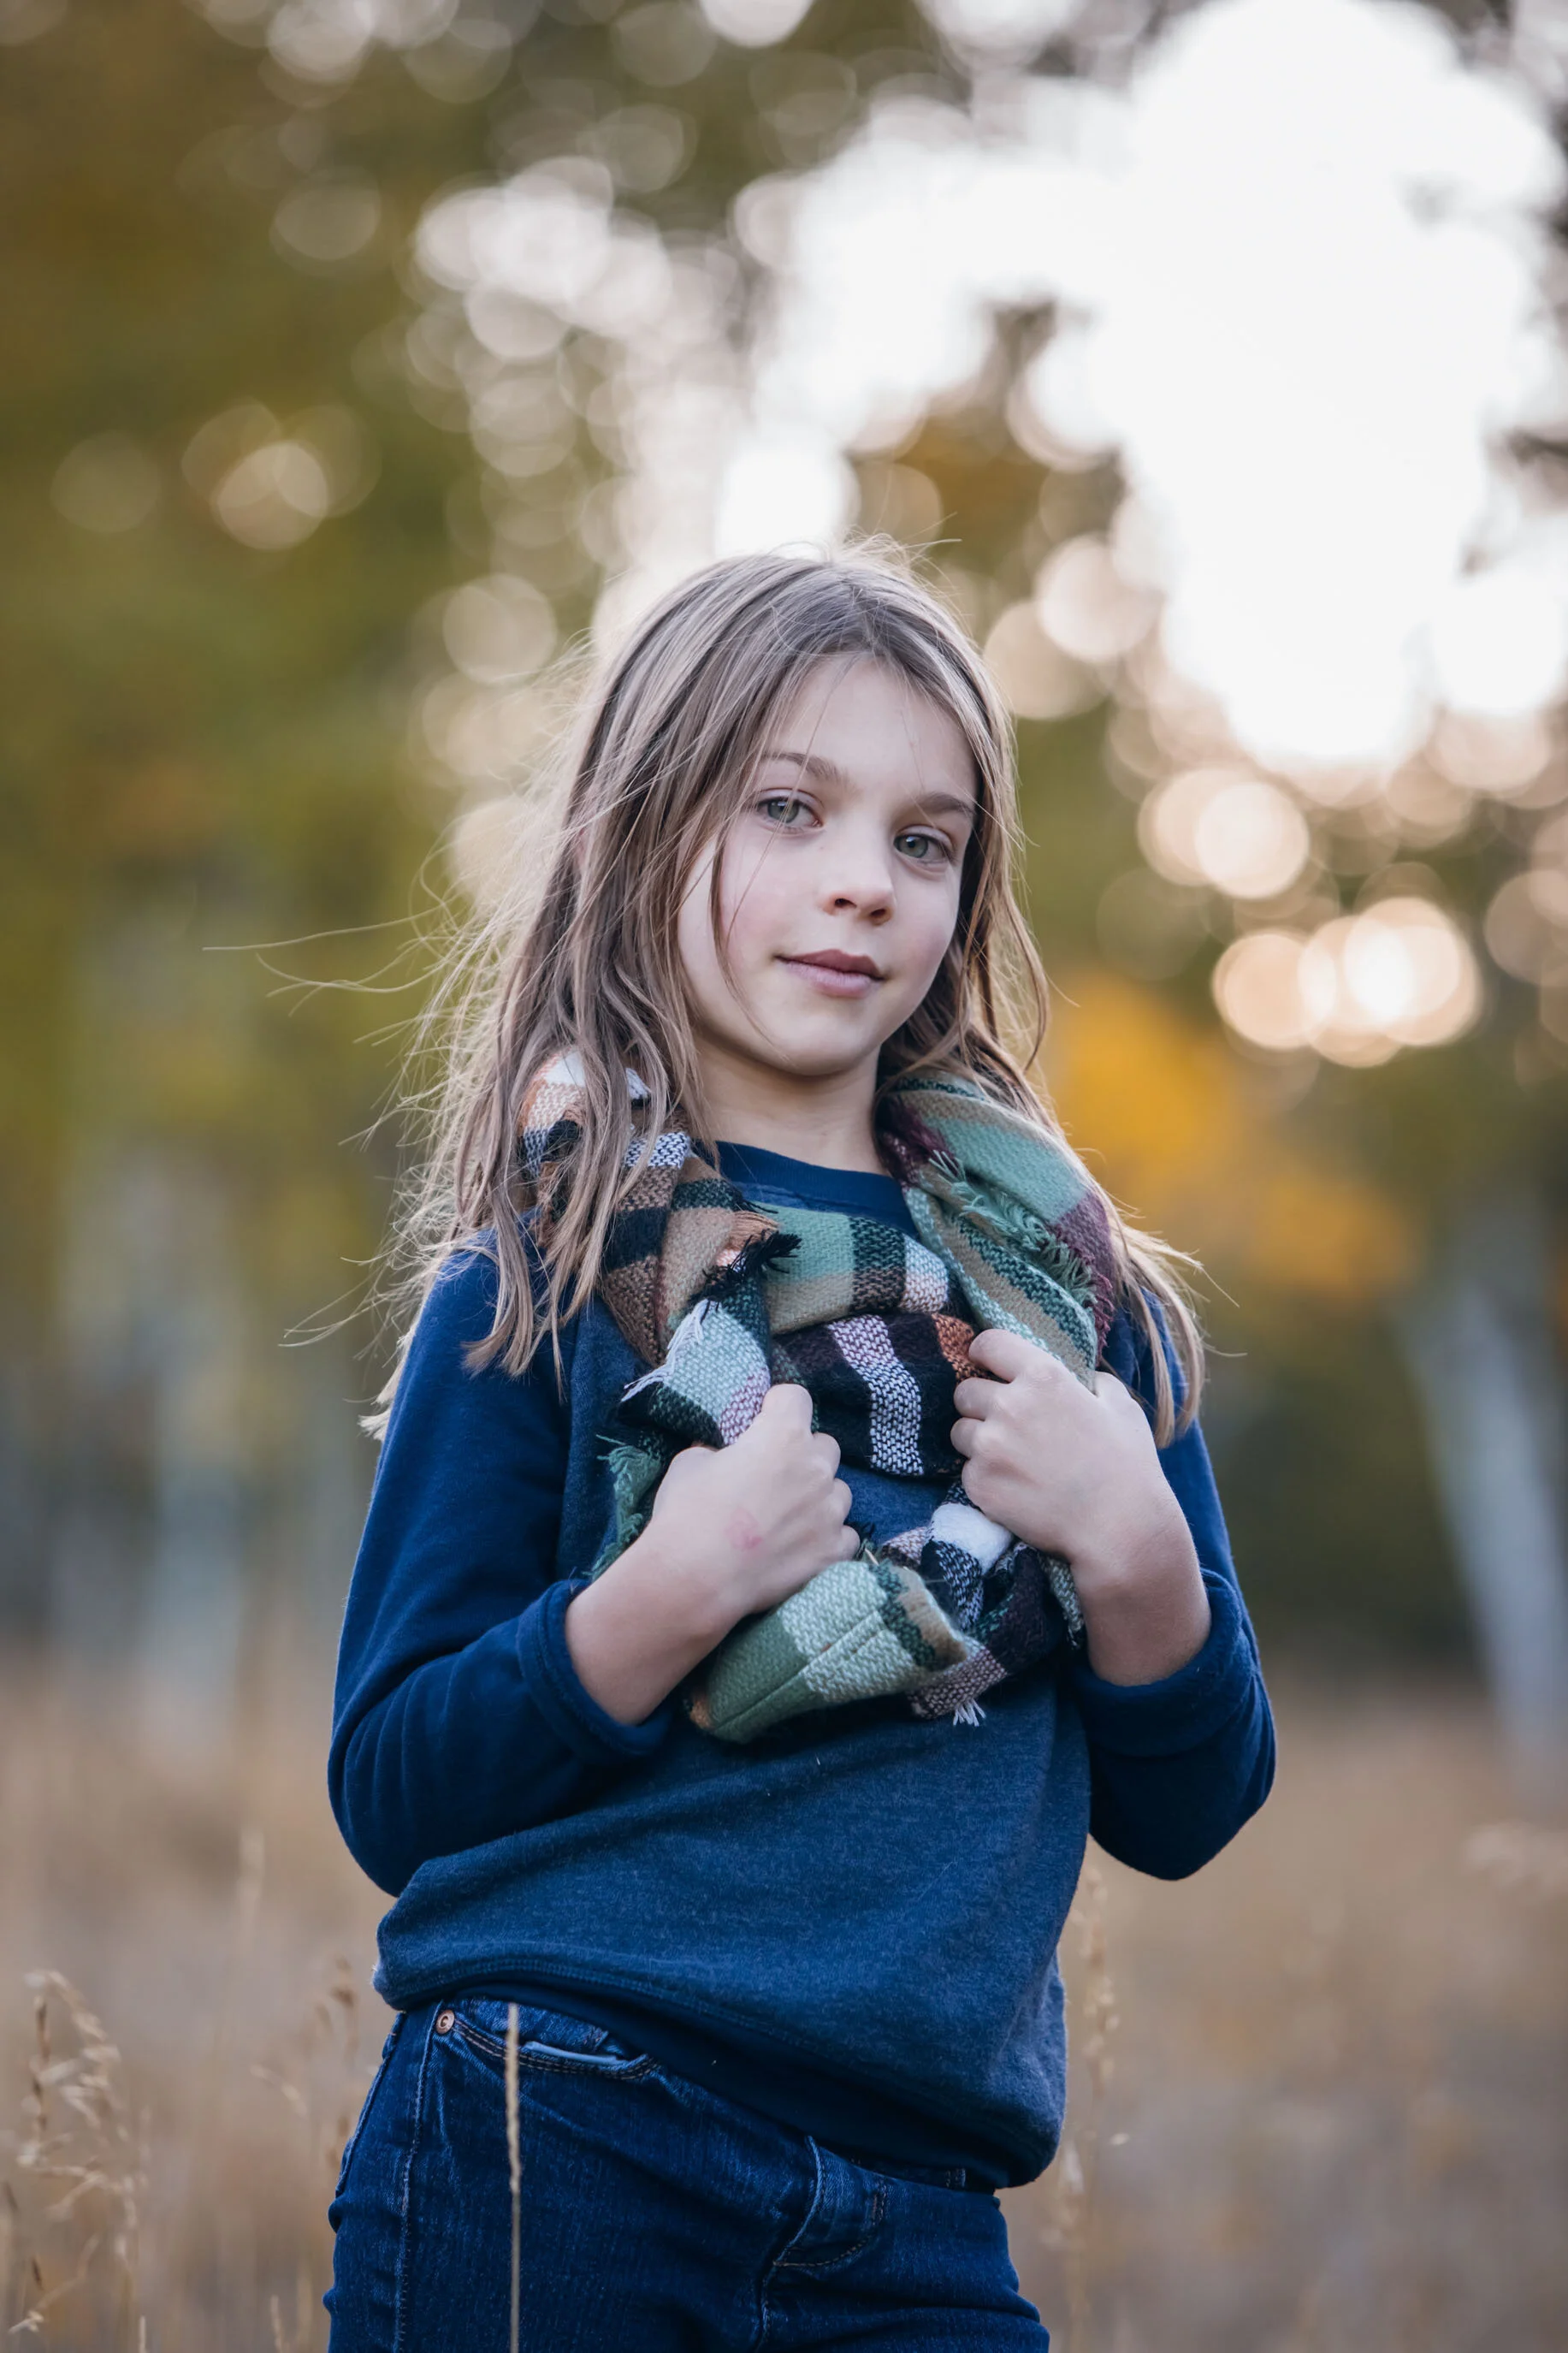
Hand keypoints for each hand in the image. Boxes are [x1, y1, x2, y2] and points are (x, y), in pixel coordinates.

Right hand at [564, 1384, 855, 1724]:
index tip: (765, 1419)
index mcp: (781, 1435)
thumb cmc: (686, 1515)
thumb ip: (721, 1453)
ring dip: (819, 1497)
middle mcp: (815, 1468)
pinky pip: (845, 1535)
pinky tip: (804, 1546)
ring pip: (839, 1491)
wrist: (694, 1580)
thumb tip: (727, 1459)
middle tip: (776, 1475)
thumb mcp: (691, 1464)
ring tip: (790, 1517)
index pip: (796, 1398)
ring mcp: (829, 1511)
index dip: (778, 1407)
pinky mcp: (833, 1551)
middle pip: (825, 1445)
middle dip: (804, 1454)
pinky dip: (829, 1538)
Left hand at [952, 1328, 1210, 1685]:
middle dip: (981, 1403)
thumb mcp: (1121, 1408)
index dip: (985, 1353)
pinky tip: (1014, 1487)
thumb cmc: (1128, 1467)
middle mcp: (1008, 1406)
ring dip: (977, 1440)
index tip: (987, 1364)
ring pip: (960, 1431)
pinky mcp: (978, 1483)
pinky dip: (983, 1477)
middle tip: (1006, 1424)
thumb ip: (1093, 1383)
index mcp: (1042, 1377)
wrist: (1118, 1529)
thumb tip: (1080, 1378)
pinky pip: (967, 1470)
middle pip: (965, 1391)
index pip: (988, 1344)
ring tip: (1011, 1458)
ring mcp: (989, 1446)